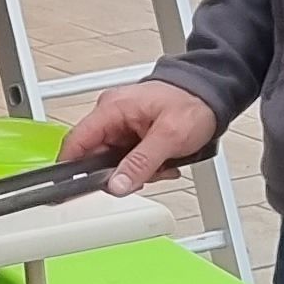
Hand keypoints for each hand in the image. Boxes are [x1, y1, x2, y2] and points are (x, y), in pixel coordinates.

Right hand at [59, 77, 220, 194]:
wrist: (212, 94)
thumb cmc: (193, 103)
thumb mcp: (168, 137)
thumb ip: (139, 164)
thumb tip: (115, 184)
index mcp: (112, 108)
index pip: (77, 141)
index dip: (70, 168)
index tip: (72, 189)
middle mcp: (112, 114)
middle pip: (96, 156)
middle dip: (120, 172)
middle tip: (145, 175)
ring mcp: (122, 123)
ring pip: (115, 160)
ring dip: (137, 170)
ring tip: (162, 164)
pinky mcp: (133, 131)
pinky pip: (128, 156)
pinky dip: (145, 165)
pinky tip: (163, 161)